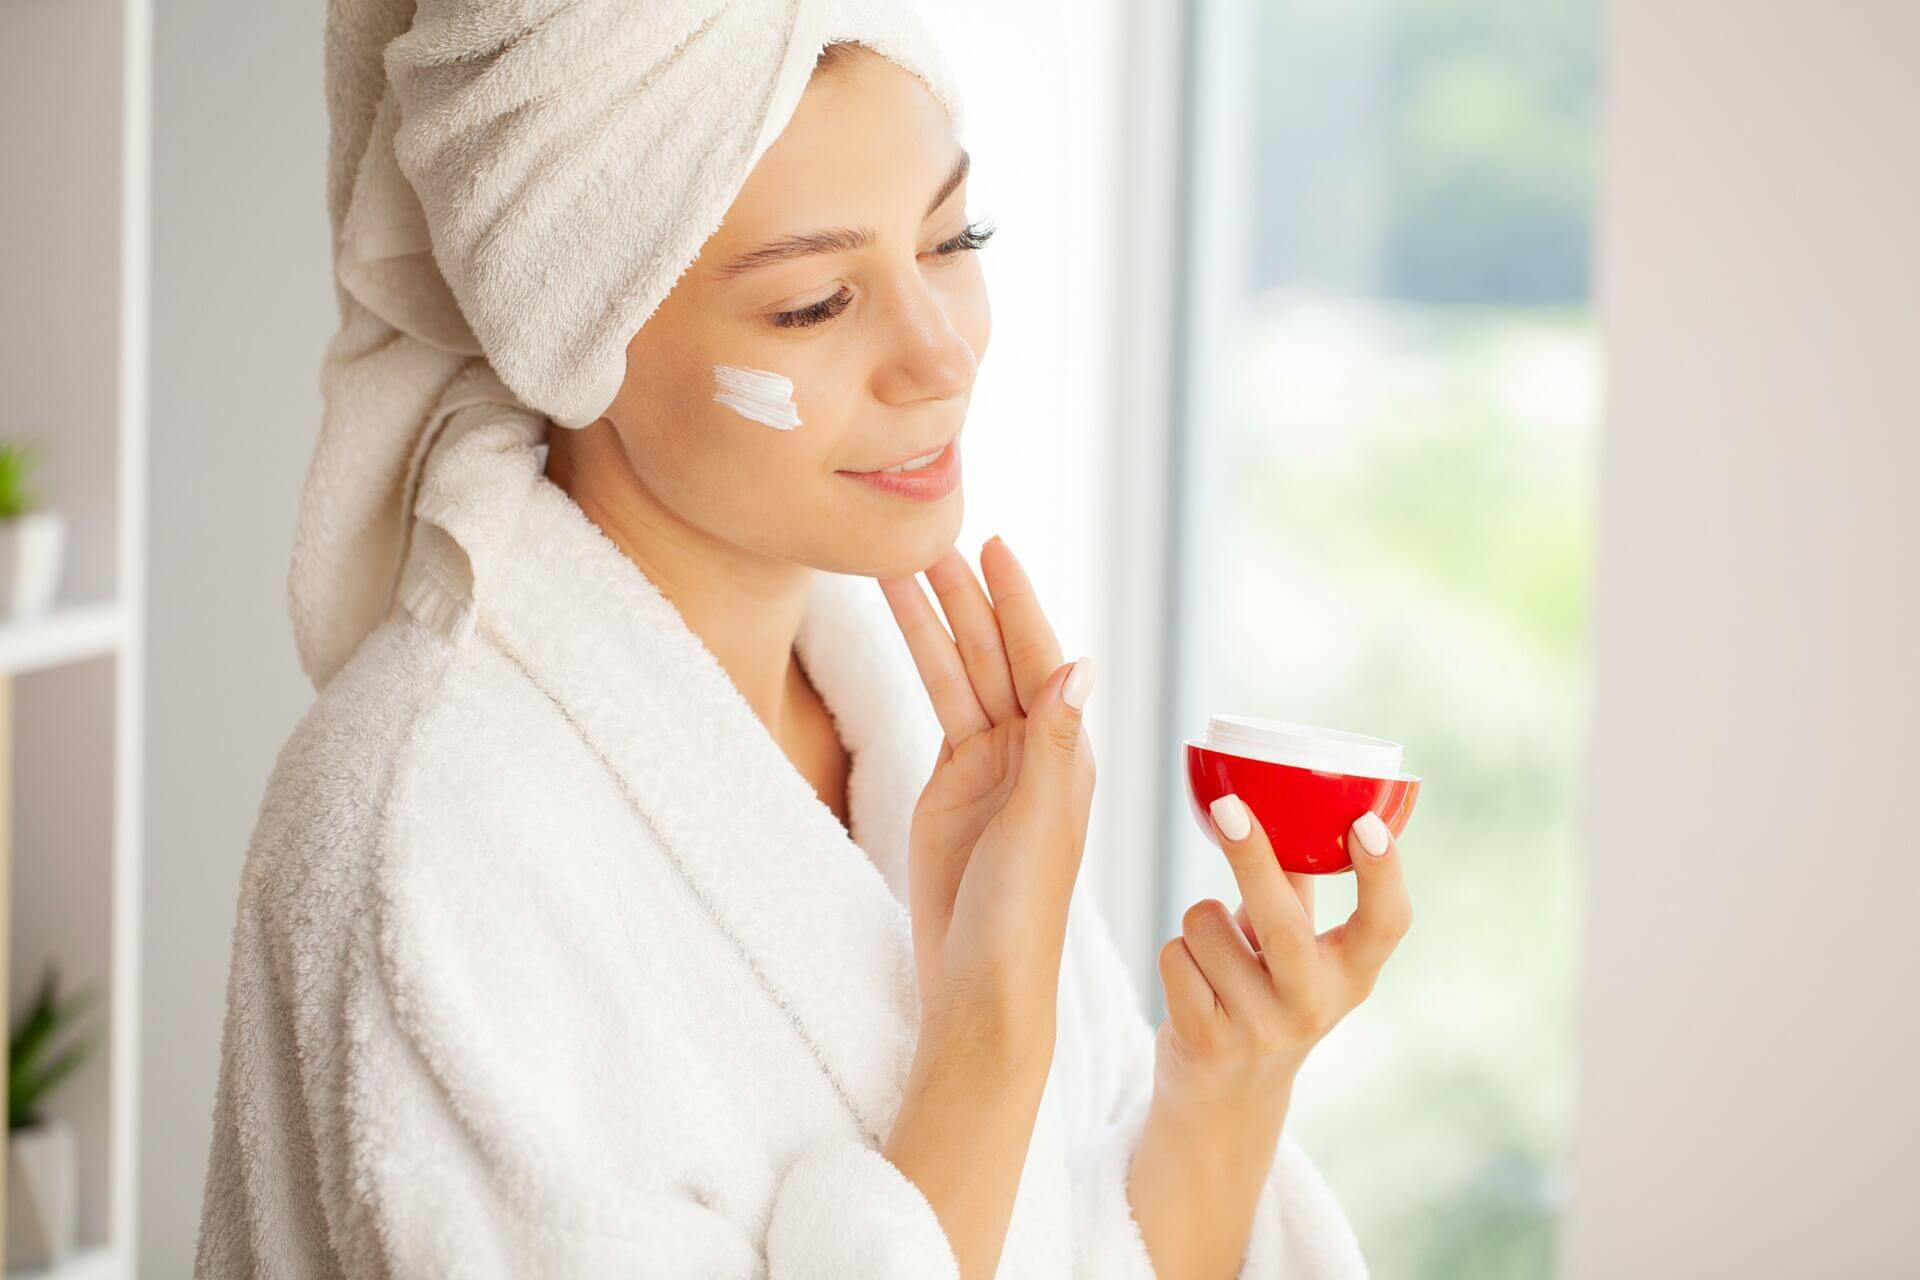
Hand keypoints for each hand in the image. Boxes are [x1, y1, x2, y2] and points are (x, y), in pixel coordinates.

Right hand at [877, 537, 1096, 1058]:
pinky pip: (937, 705)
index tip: (991, 546)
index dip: (1014, 602)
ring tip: (896, 565)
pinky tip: (910, 622)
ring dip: (932, 619)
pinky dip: (921, 662)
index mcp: (1066, 754)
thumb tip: (1076, 664)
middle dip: (963, 596)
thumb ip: (1051, 745)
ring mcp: (990, 764)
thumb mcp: (1038, 826)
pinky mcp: (952, 784)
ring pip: (958, 673)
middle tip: (924, 535)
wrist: (980, 984)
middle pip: (992, 654)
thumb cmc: (1023, 917)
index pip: (1037, 658)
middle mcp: (1033, 748)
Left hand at [1155, 801, 1412, 1120]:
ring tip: (1216, 956)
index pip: (1386, 924)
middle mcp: (1315, 1005)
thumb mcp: (1296, 951)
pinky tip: (1194, 985)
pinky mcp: (1209, 1041)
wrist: (1226, 1098)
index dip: (1382, 873)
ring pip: (1205, 924)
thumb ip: (1296, 888)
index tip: (1366, 823)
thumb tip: (1287, 804)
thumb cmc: (1261, 994)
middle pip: (1284, 923)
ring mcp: (1262, 1029)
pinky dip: (1175, 955)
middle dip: (1252, 860)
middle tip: (1229, 808)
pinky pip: (1174, 955)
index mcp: (1350, 974)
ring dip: (1198, 921)